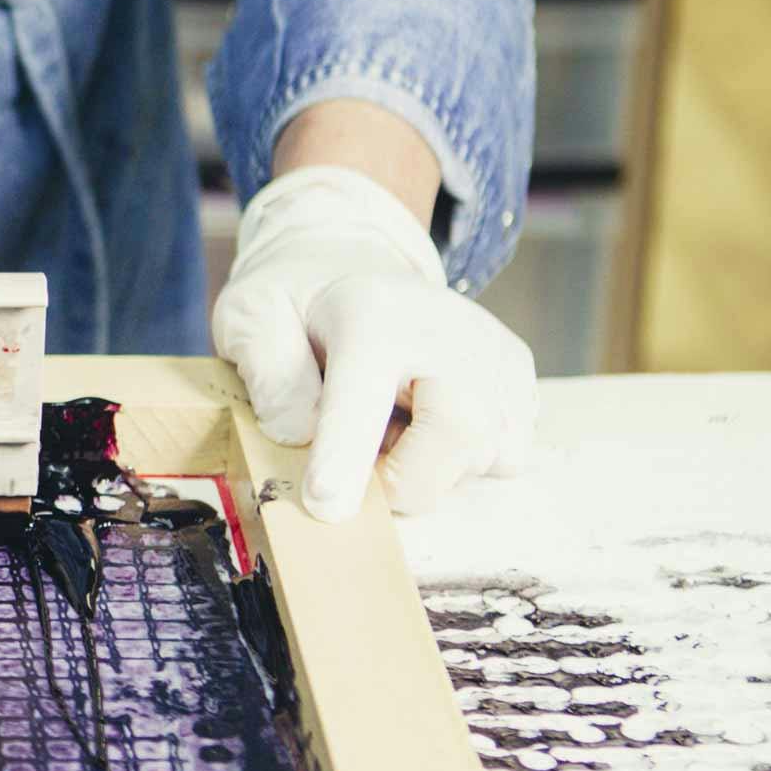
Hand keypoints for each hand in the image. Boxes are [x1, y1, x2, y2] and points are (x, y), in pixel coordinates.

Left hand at [211, 165, 535, 521]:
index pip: (364, 399)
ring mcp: (493, 353)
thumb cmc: (298, 303)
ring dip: (429, 469)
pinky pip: (503, 456)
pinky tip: (425, 424)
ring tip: (391, 426)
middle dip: (405, 481)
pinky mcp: (518, 377)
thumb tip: (299, 431)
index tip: (326, 504)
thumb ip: (267, 370)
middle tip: (356, 470)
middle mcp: (448, 331)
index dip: (345, 457)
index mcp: (371, 316)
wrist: (353, 266)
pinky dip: (460, 461)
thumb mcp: (251, 316)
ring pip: (484, 457)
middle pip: (458, 436)